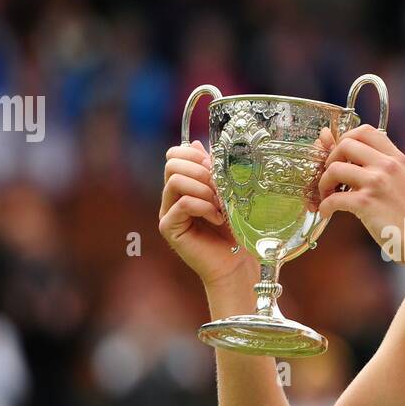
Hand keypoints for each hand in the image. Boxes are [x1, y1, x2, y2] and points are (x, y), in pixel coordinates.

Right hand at [158, 140, 257, 287]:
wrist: (236, 262)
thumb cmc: (235, 229)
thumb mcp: (228, 192)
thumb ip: (213, 170)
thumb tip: (197, 143)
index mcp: (184, 184)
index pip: (174, 154)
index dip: (194, 154)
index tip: (216, 168)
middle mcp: (171, 196)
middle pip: (172, 163)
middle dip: (200, 170)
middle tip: (219, 189)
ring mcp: (168, 211)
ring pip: (175, 180)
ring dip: (203, 189)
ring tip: (219, 206)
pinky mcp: (169, 227)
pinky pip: (182, 203)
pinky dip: (203, 207)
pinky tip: (217, 219)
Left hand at [313, 123, 404, 265]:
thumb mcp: (401, 182)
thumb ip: (378, 165)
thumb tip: (357, 154)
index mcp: (397, 158)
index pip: (365, 130)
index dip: (345, 139)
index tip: (341, 156)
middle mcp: (388, 165)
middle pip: (346, 144)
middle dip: (331, 159)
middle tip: (331, 177)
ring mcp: (377, 183)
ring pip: (334, 168)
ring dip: (324, 183)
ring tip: (327, 196)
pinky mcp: (366, 203)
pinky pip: (333, 198)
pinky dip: (324, 206)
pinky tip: (327, 213)